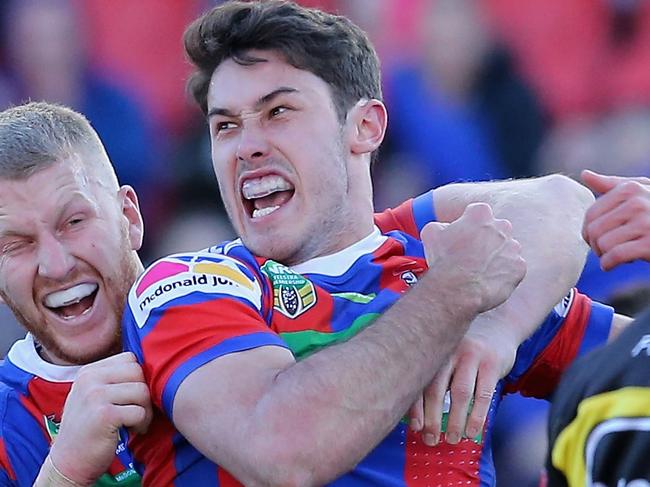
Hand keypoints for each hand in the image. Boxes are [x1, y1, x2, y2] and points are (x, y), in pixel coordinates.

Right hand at [49, 352, 151, 484]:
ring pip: (142, 391)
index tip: (132, 396)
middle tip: (138, 410)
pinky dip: (142, 423)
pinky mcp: (104, 415)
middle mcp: (89, 380)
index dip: (137, 377)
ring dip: (145, 410)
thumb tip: (152, 366)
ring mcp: (95, 396)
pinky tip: (132, 430)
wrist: (68, 462)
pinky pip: (139, 411)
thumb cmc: (88, 428)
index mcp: (88, 372)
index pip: (129, 358)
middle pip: (138, 372)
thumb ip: (113, 378)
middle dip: (144, 392)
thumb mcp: (93, 395)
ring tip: (136, 421)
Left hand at [408, 319, 516, 444]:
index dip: (415, 407)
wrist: (500, 323)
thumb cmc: (467, 347)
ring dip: (455, 421)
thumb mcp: (448, 353)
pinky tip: (472, 433)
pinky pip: (483, 394)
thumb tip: (419, 412)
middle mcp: (449, 351)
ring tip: (452, 440)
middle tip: (431, 440)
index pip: (420, 381)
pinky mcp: (492, 363)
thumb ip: (436, 374)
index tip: (415, 428)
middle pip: (436, 389)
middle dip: (432, 418)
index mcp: (433, 349)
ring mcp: (471, 356)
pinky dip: (476, 417)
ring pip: (459, 393)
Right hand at [421, 203, 526, 314]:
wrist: (457, 289)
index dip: (468, 225)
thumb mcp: (431, 233)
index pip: (477, 213)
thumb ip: (442, 225)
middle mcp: (502, 226)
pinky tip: (488, 280)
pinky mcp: (519, 267)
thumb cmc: (444, 260)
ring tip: (479, 270)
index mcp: (481, 213)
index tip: (462, 237)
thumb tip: (446, 228)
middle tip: (471, 254)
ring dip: (496, 256)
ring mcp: (513, 247)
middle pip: (495, 229)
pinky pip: (513, 268)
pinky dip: (503, 273)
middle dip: (486, 239)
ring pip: (506, 248)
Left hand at [581, 169, 649, 269]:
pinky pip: (615, 255)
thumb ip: (612, 185)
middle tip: (603, 250)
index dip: (587, 230)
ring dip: (603, 255)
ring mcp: (646, 223)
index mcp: (630, 188)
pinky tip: (611, 264)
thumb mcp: (640, 192)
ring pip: (602, 243)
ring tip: (613, 255)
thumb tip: (585, 174)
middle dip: (594, 244)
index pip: (591, 213)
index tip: (594, 239)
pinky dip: (608, 263)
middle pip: (594, 229)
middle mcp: (637, 203)